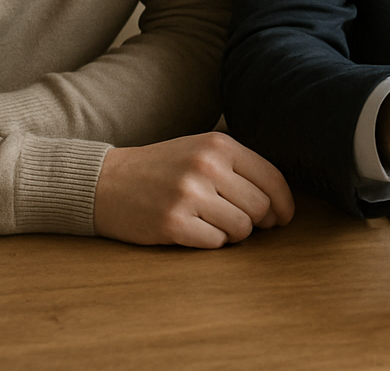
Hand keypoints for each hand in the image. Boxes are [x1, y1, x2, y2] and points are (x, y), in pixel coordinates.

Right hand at [93, 132, 294, 247]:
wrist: (106, 181)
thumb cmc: (161, 168)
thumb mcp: (201, 150)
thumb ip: (238, 167)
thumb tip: (278, 202)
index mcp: (219, 145)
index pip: (271, 178)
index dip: (284, 203)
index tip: (284, 218)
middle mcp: (206, 166)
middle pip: (260, 207)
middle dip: (257, 222)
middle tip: (244, 224)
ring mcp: (188, 195)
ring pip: (241, 228)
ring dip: (234, 233)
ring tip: (214, 224)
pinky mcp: (172, 223)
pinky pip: (215, 243)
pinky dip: (211, 242)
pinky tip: (196, 231)